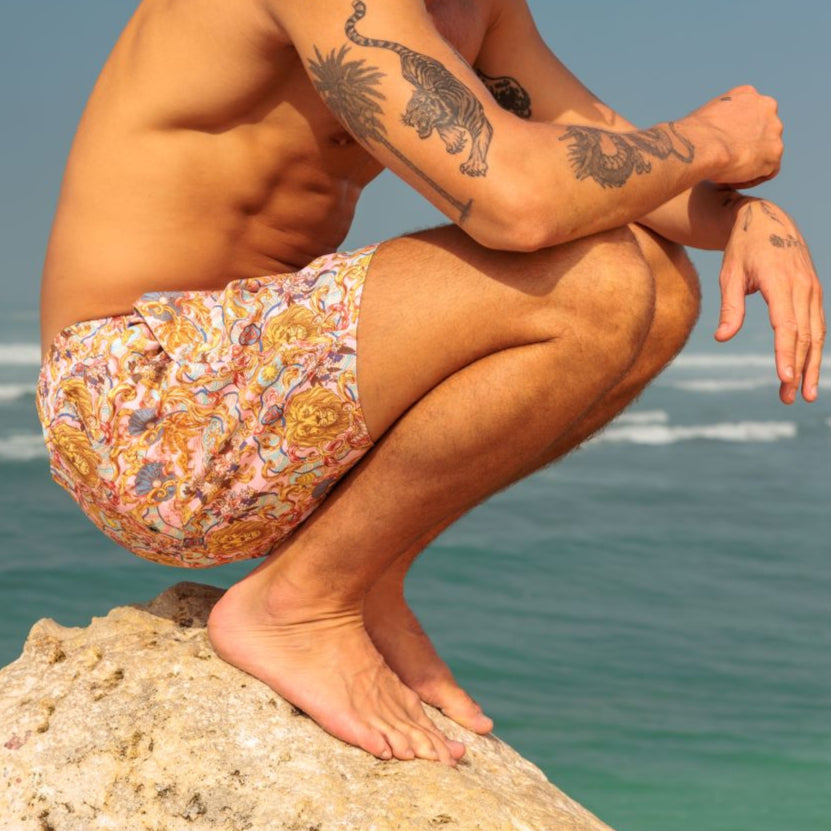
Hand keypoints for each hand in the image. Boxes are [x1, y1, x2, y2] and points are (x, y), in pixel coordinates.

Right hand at [685, 86, 783, 188]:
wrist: (703, 146)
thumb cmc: (693, 135)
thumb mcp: (705, 117)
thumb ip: (718, 122)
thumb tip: (711, 135)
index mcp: (748, 94)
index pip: (750, 114)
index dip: (737, 132)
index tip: (723, 144)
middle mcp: (767, 108)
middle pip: (763, 131)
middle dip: (748, 145)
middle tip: (727, 160)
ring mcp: (774, 132)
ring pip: (766, 152)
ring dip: (750, 163)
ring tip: (727, 173)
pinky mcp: (773, 156)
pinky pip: (767, 172)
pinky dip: (751, 178)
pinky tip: (731, 181)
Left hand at [715, 198, 824, 403]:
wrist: (766, 218)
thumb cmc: (742, 248)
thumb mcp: (729, 274)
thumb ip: (730, 306)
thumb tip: (722, 338)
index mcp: (781, 282)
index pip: (786, 325)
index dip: (786, 353)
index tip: (785, 378)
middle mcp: (803, 287)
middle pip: (805, 335)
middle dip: (799, 369)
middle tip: (791, 398)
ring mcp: (812, 289)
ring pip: (816, 334)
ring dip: (811, 365)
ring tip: (803, 394)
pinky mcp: (814, 291)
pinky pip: (817, 325)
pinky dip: (814, 349)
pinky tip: (808, 371)